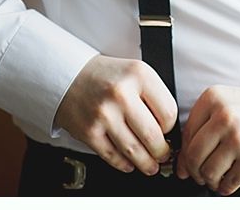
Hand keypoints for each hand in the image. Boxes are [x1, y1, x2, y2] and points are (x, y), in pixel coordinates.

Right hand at [54, 55, 176, 174]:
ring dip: (145, 163)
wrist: (69, 76)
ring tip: (151, 165)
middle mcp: (122, 94)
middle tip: (163, 155)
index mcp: (140, 75)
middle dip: (161, 151)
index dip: (170, 127)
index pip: (168, 112)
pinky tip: (129, 164)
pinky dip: (123, 164)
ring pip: (133, 149)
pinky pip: (111, 155)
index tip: (168, 131)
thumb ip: (153, 96)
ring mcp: (104, 114)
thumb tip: (167, 128)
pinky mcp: (88, 131)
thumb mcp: (137, 72)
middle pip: (152, 135)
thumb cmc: (107, 76)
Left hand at [176, 85, 239, 194]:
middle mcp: (225, 115)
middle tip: (202, 173)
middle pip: (194, 156)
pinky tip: (233, 178)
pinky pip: (227, 184)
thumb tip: (181, 166)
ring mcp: (239, 137)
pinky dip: (226, 187)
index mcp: (214, 97)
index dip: (186, 154)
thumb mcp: (226, 105)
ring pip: (208, 172)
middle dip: (195, 171)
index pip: (186, 136)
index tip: (190, 161)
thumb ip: (201, 128)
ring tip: (220, 175)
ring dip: (211, 180)